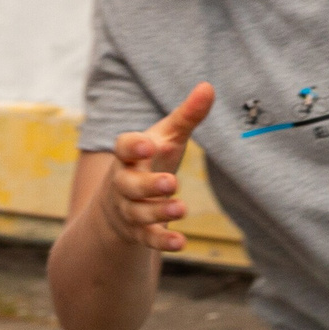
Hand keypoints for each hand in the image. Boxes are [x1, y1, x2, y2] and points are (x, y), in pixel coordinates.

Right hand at [104, 83, 212, 254]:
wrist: (120, 202)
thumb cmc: (149, 161)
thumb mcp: (166, 138)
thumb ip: (186, 115)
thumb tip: (208, 87)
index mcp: (129, 155)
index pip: (122, 147)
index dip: (132, 146)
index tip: (147, 144)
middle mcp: (124, 183)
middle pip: (129, 184)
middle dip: (148, 185)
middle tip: (170, 182)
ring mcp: (130, 209)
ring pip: (139, 213)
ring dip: (159, 212)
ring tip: (181, 209)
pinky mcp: (139, 232)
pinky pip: (148, 239)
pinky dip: (162, 242)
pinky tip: (180, 243)